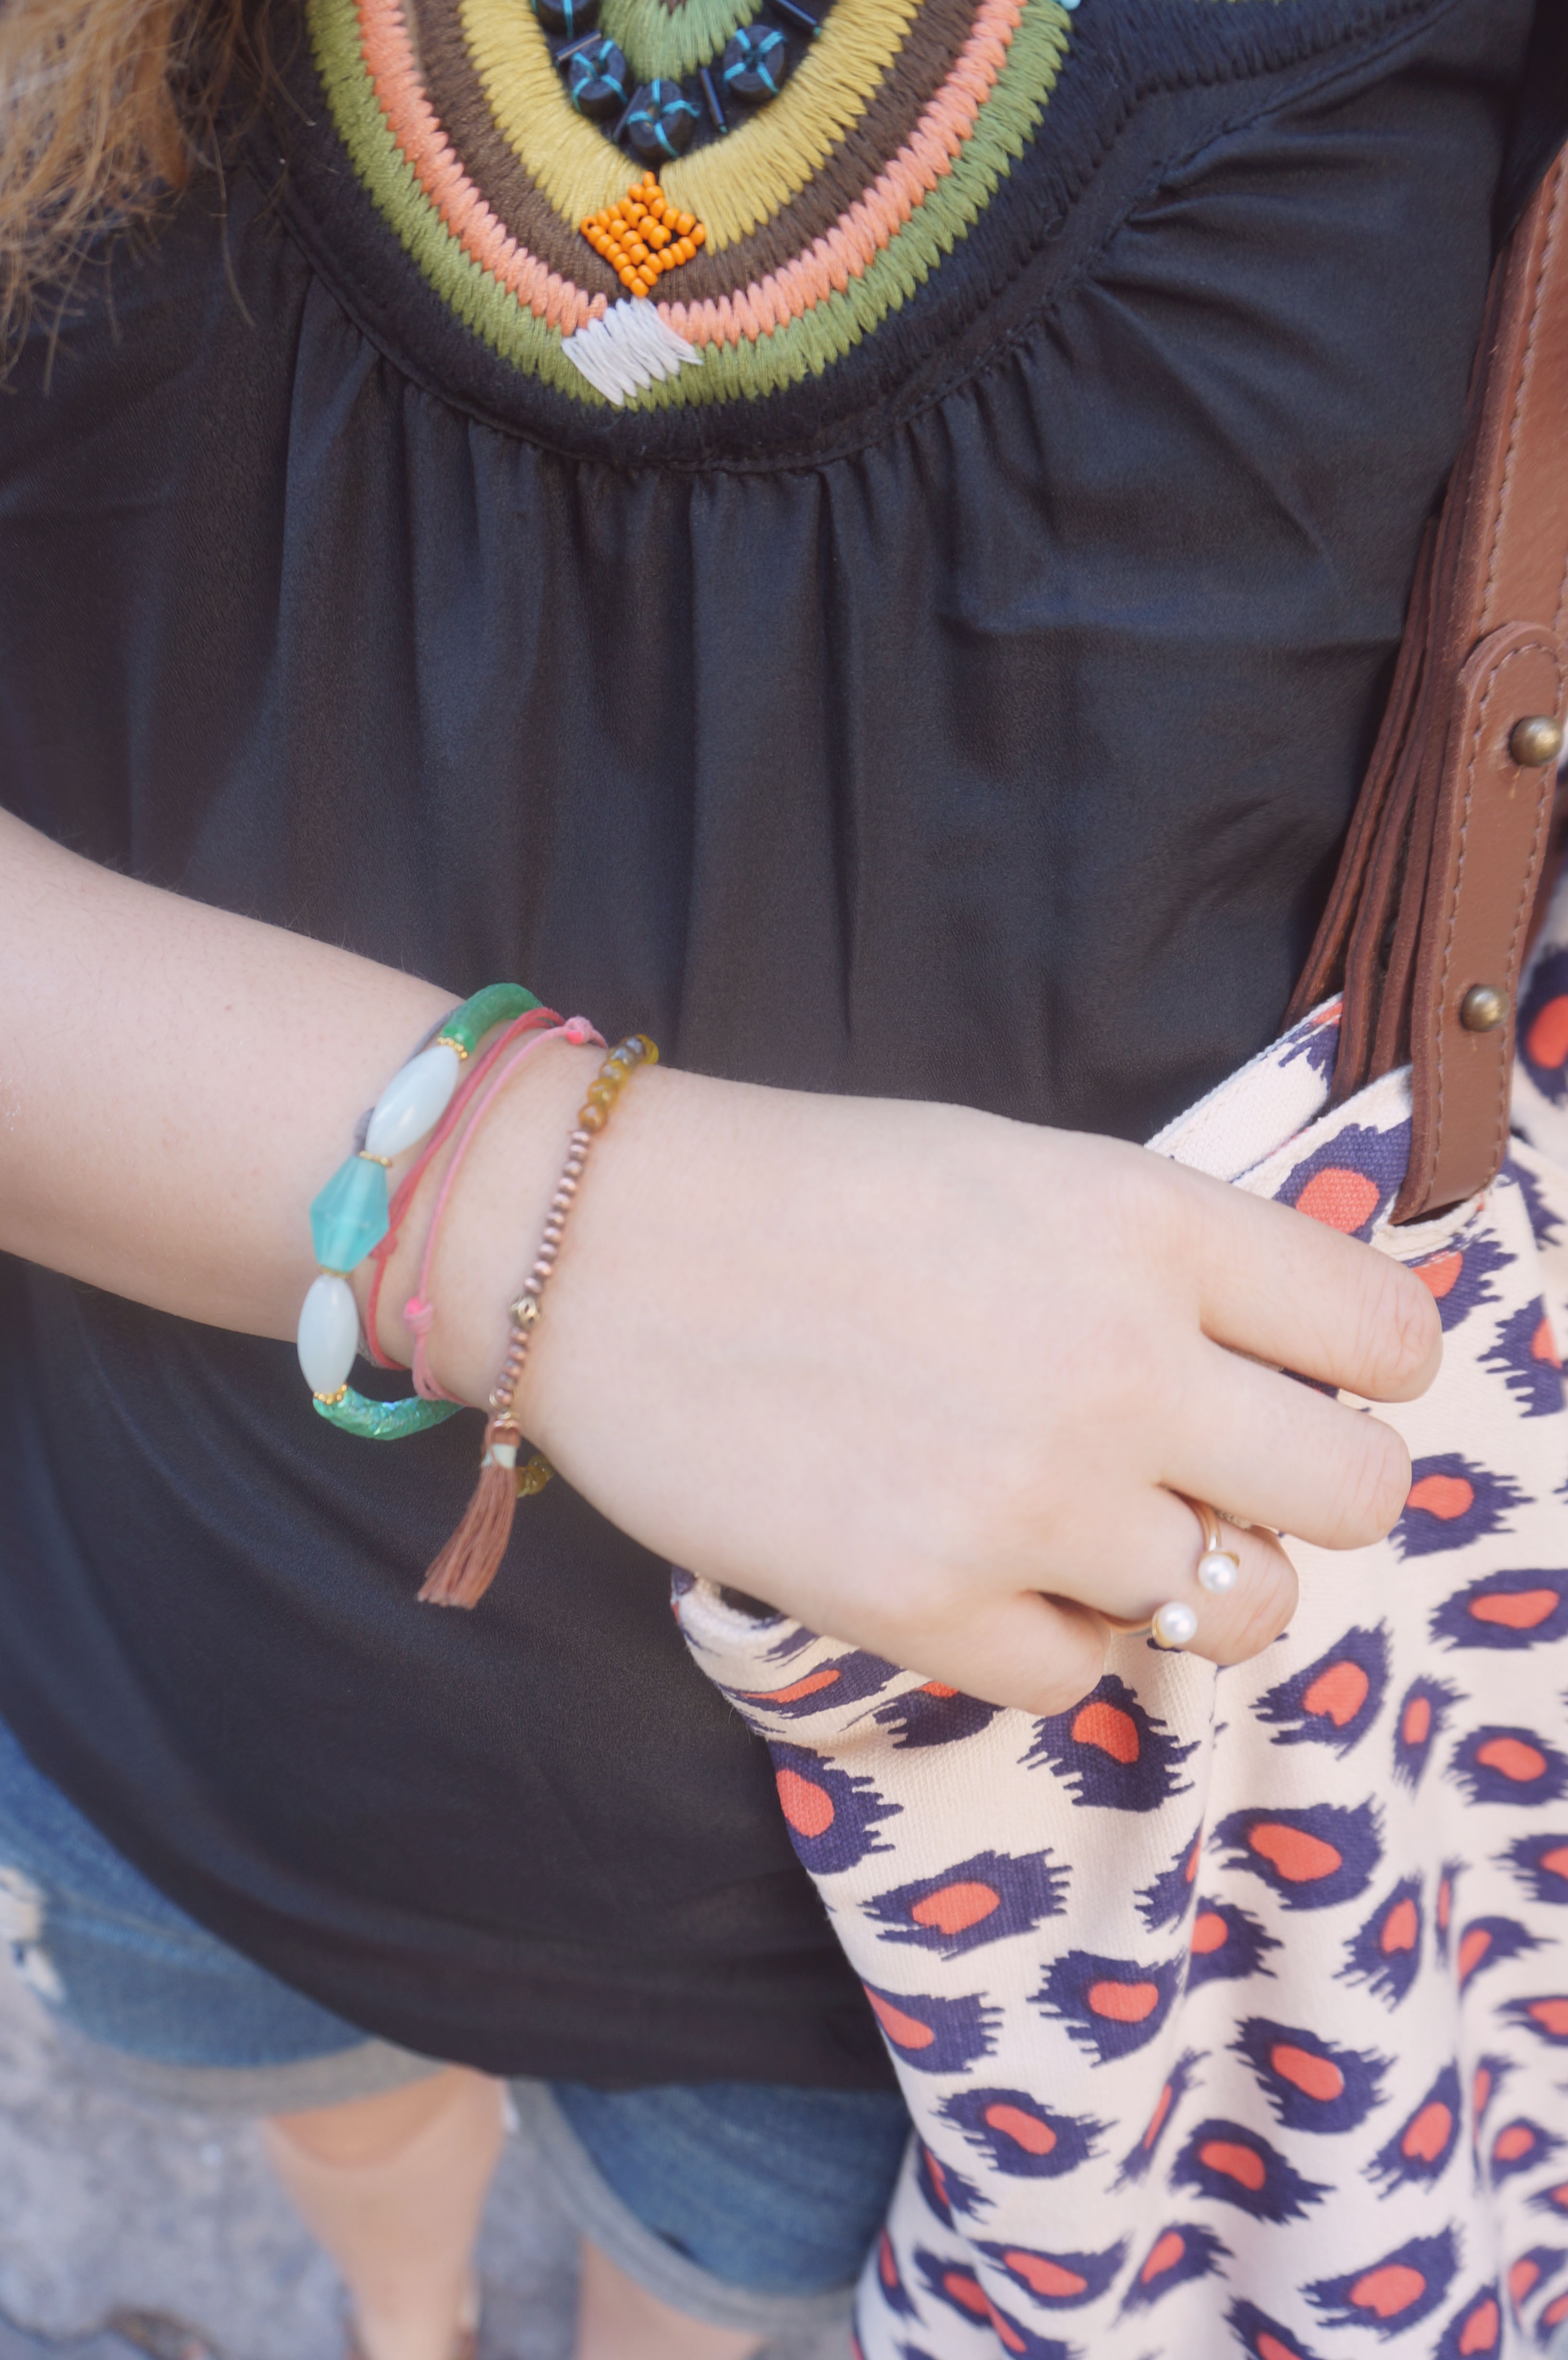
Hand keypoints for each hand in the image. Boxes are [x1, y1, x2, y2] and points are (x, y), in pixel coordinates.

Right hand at [412, 1056, 1440, 1714]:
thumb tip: (1279, 1370)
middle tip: (1218, 1479)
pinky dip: (1042, 1634)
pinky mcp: (924, 1609)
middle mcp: (1118, 1366)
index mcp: (1149, 1224)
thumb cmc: (809, 1190)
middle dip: (1302, 1494)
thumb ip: (1170, 1263)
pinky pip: (1077, 1677)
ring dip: (1171, 1577)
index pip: (1389, 1337)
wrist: (595, 1248)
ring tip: (1072, 1524)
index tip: (1306, 1381)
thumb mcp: (1025, 1169)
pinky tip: (968, 1560)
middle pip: (1358, 1494)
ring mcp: (1025, 1502)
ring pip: (1233, 1611)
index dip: (1364, 1371)